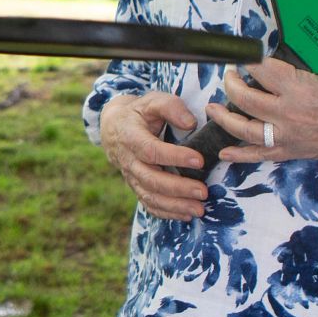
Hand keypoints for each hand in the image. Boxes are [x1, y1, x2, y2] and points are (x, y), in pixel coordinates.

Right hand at [98, 91, 211, 220]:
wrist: (114, 127)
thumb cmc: (140, 112)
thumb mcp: (152, 101)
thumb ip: (171, 107)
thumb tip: (190, 123)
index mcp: (130, 136)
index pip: (151, 150)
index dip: (174, 157)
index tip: (198, 160)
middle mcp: (128, 160)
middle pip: (151, 179)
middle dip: (178, 188)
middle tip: (203, 192)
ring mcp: (131, 176)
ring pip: (150, 196)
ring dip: (175, 205)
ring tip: (199, 209)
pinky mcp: (136, 186)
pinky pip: (148, 204)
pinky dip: (166, 213)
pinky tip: (186, 215)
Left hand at [205, 57, 317, 165]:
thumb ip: (297, 72)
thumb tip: (270, 65)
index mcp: (298, 87)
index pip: (260, 67)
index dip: (248, 58)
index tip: (243, 54)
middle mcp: (288, 112)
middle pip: (244, 97)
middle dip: (231, 83)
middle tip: (229, 75)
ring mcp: (287, 135)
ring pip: (243, 127)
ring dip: (224, 116)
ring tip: (213, 107)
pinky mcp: (291, 152)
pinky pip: (259, 155)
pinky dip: (239, 155)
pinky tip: (224, 151)